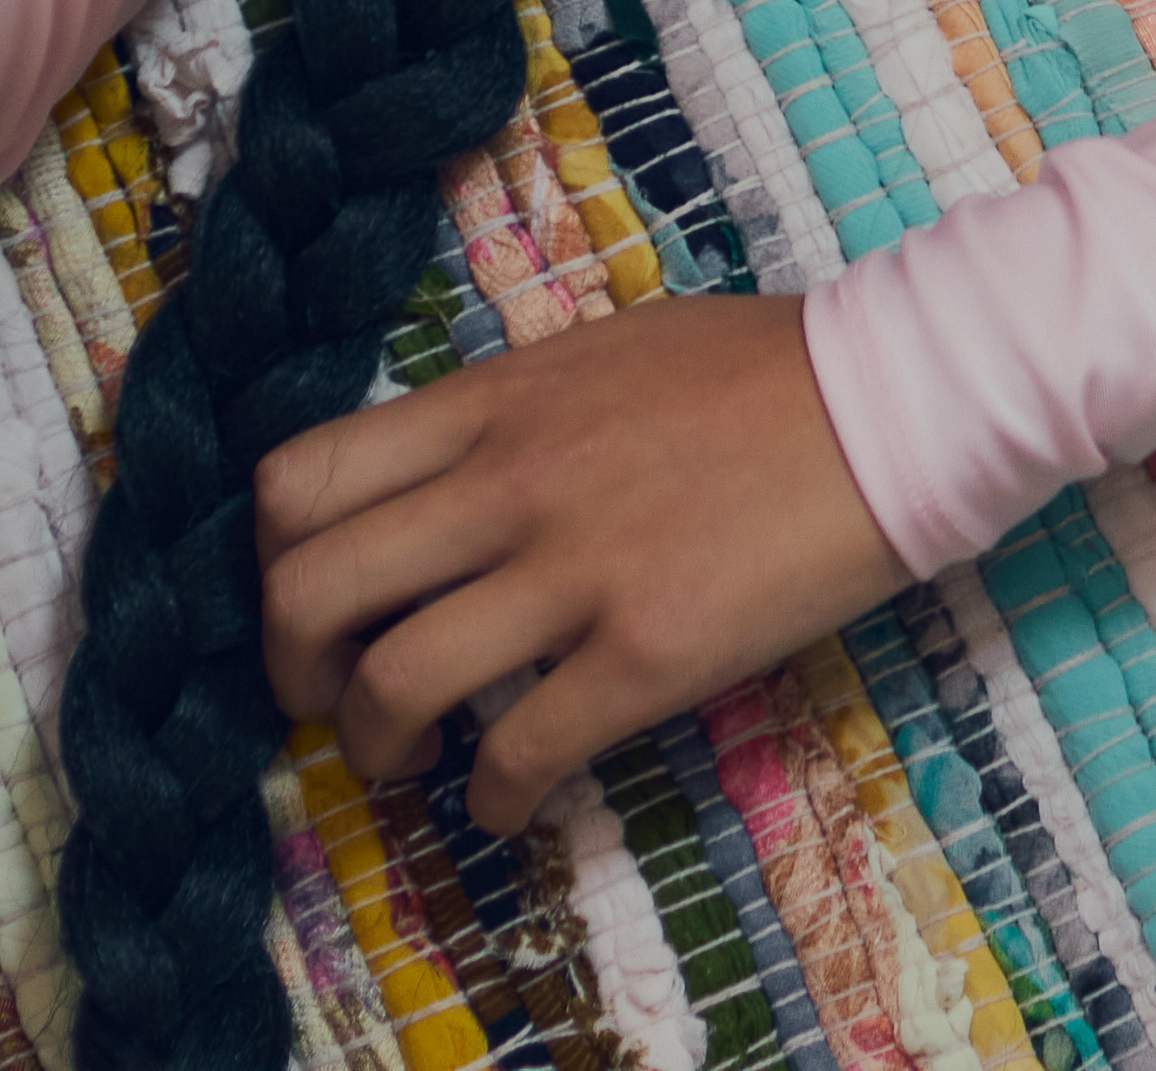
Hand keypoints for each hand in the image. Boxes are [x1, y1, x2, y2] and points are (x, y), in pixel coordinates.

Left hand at [254, 291, 911, 832]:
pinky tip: (506, 801)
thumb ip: (504, 415)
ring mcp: (570, 571)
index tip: (305, 600)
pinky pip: (520, 751)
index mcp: (484, 402)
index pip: (301, 477)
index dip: (268, 560)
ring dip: (373, 748)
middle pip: (307, 588)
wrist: (888, 402)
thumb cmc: (752, 371)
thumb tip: (442, 476)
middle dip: (288, 670)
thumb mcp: (592, 354)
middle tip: (324, 701)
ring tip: (407, 758)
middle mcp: (503, 482)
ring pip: (391, 682)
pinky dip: (489, 800)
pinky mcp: (645, 653)